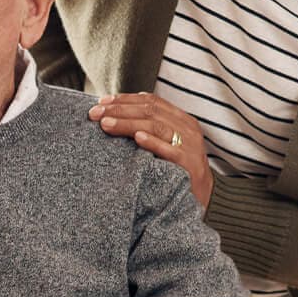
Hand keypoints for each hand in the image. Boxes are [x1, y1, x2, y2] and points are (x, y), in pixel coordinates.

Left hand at [88, 93, 211, 209]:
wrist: (202, 197)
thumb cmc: (177, 169)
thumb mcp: (167, 143)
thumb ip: (150, 128)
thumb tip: (114, 113)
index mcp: (181, 119)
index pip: (151, 101)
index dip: (125, 99)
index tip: (101, 103)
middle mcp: (187, 128)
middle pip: (150, 111)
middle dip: (119, 110)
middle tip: (95, 114)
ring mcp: (190, 146)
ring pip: (156, 126)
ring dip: (128, 123)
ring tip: (106, 124)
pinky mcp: (189, 165)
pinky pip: (170, 150)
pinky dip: (153, 142)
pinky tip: (137, 138)